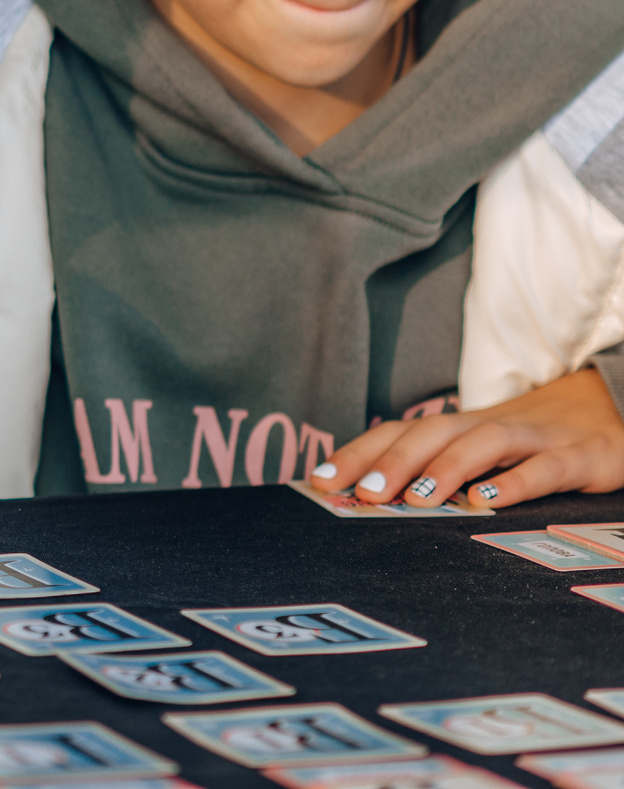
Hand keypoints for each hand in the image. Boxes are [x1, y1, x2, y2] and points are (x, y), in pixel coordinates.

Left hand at [310, 367, 623, 508]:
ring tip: (414, 501)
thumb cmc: (536, 444)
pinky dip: (516, 482)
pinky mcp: (580, 458)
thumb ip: (439, 471)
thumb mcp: (486, 454)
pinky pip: (546, 467)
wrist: (614, 410)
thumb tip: (369, 501)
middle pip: (432, 434)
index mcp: (461, 428)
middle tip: (358, 495)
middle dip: (391, 463)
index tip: (319, 482)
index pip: (399, 433)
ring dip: (445, 469)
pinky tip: (489, 502)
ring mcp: (536, 439)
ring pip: (484, 443)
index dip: (358, 454)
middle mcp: (490, 426)